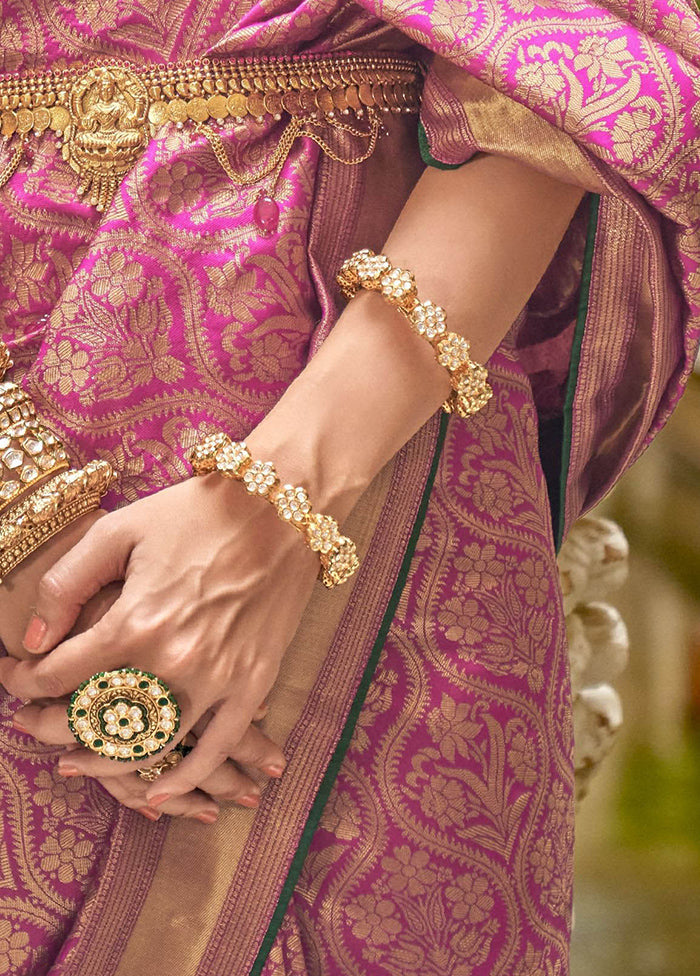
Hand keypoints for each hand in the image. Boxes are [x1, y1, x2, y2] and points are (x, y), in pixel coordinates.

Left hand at [0, 473, 318, 807]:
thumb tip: (33, 639)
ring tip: (74, 761)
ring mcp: (217, 679)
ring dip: (105, 765)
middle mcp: (173, 661)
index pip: (59, 674)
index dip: (23, 682)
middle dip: (51, 727)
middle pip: (97, 720)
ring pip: (151, 747)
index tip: (13, 677)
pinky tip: (158, 795)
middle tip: (30, 722)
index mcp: (134, 621)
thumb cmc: (197, 514)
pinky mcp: (252, 684)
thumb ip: (67, 583)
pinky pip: (216, 749)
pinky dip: (186, 779)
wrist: (281, 508)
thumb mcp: (120, 529)